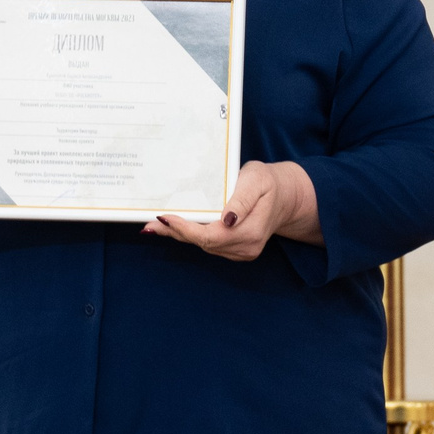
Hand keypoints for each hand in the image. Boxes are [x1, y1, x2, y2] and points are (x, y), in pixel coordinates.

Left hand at [143, 160, 318, 261]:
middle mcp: (246, 248)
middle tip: (148, 224)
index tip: (165, 218)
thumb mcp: (258, 181)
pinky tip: (175, 228)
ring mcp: (242, 252)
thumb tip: (227, 220)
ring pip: (204, 246)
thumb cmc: (269, 183)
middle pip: (203, 243)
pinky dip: (191, 236)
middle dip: (176, 233)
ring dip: (180, 235)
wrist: (285, 196)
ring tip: (154, 226)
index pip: (211, 236)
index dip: (186, 229)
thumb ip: (242, 199)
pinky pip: (209, 245)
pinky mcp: (236, 251)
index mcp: (250, 231)